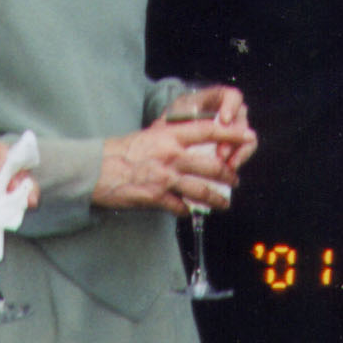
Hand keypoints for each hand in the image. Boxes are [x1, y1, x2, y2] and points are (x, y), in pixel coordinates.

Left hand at [0, 157, 38, 245]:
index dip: (4, 155)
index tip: (1, 167)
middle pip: (15, 169)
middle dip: (22, 175)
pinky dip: (18, 212)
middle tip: (18, 187)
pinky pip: (13, 211)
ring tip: (28, 201)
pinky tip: (17, 216)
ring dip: (27, 192)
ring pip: (20, 188)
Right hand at [94, 115, 254, 214]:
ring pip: (203, 191)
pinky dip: (187, 210)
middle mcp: (171, 156)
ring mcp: (165, 178)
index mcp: (169, 136)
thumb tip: (187, 140)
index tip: (247, 135)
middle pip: (212, 165)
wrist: (96, 169)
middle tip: (234, 177)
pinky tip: (188, 211)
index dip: (230, 133)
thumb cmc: (120, 151)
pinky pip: (181, 208)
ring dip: (217, 199)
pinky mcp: (157, 198)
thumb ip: (169, 137)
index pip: (208, 131)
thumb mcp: (148, 135)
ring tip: (224, 202)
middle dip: (229, 174)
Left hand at [164, 84, 256, 172]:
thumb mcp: (178, 113)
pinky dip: (238, 159)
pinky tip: (230, 168)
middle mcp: (230, 112)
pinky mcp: (234, 146)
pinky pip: (243, 151)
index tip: (224, 120)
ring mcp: (234, 129)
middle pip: (242, 119)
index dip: (231, 106)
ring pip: (247, 137)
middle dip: (233, 136)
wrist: (169, 140)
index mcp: (216, 99)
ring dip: (239, 151)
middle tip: (221, 153)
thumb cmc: (173, 121)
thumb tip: (201, 121)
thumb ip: (190, 114)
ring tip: (228, 165)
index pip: (232, 96)